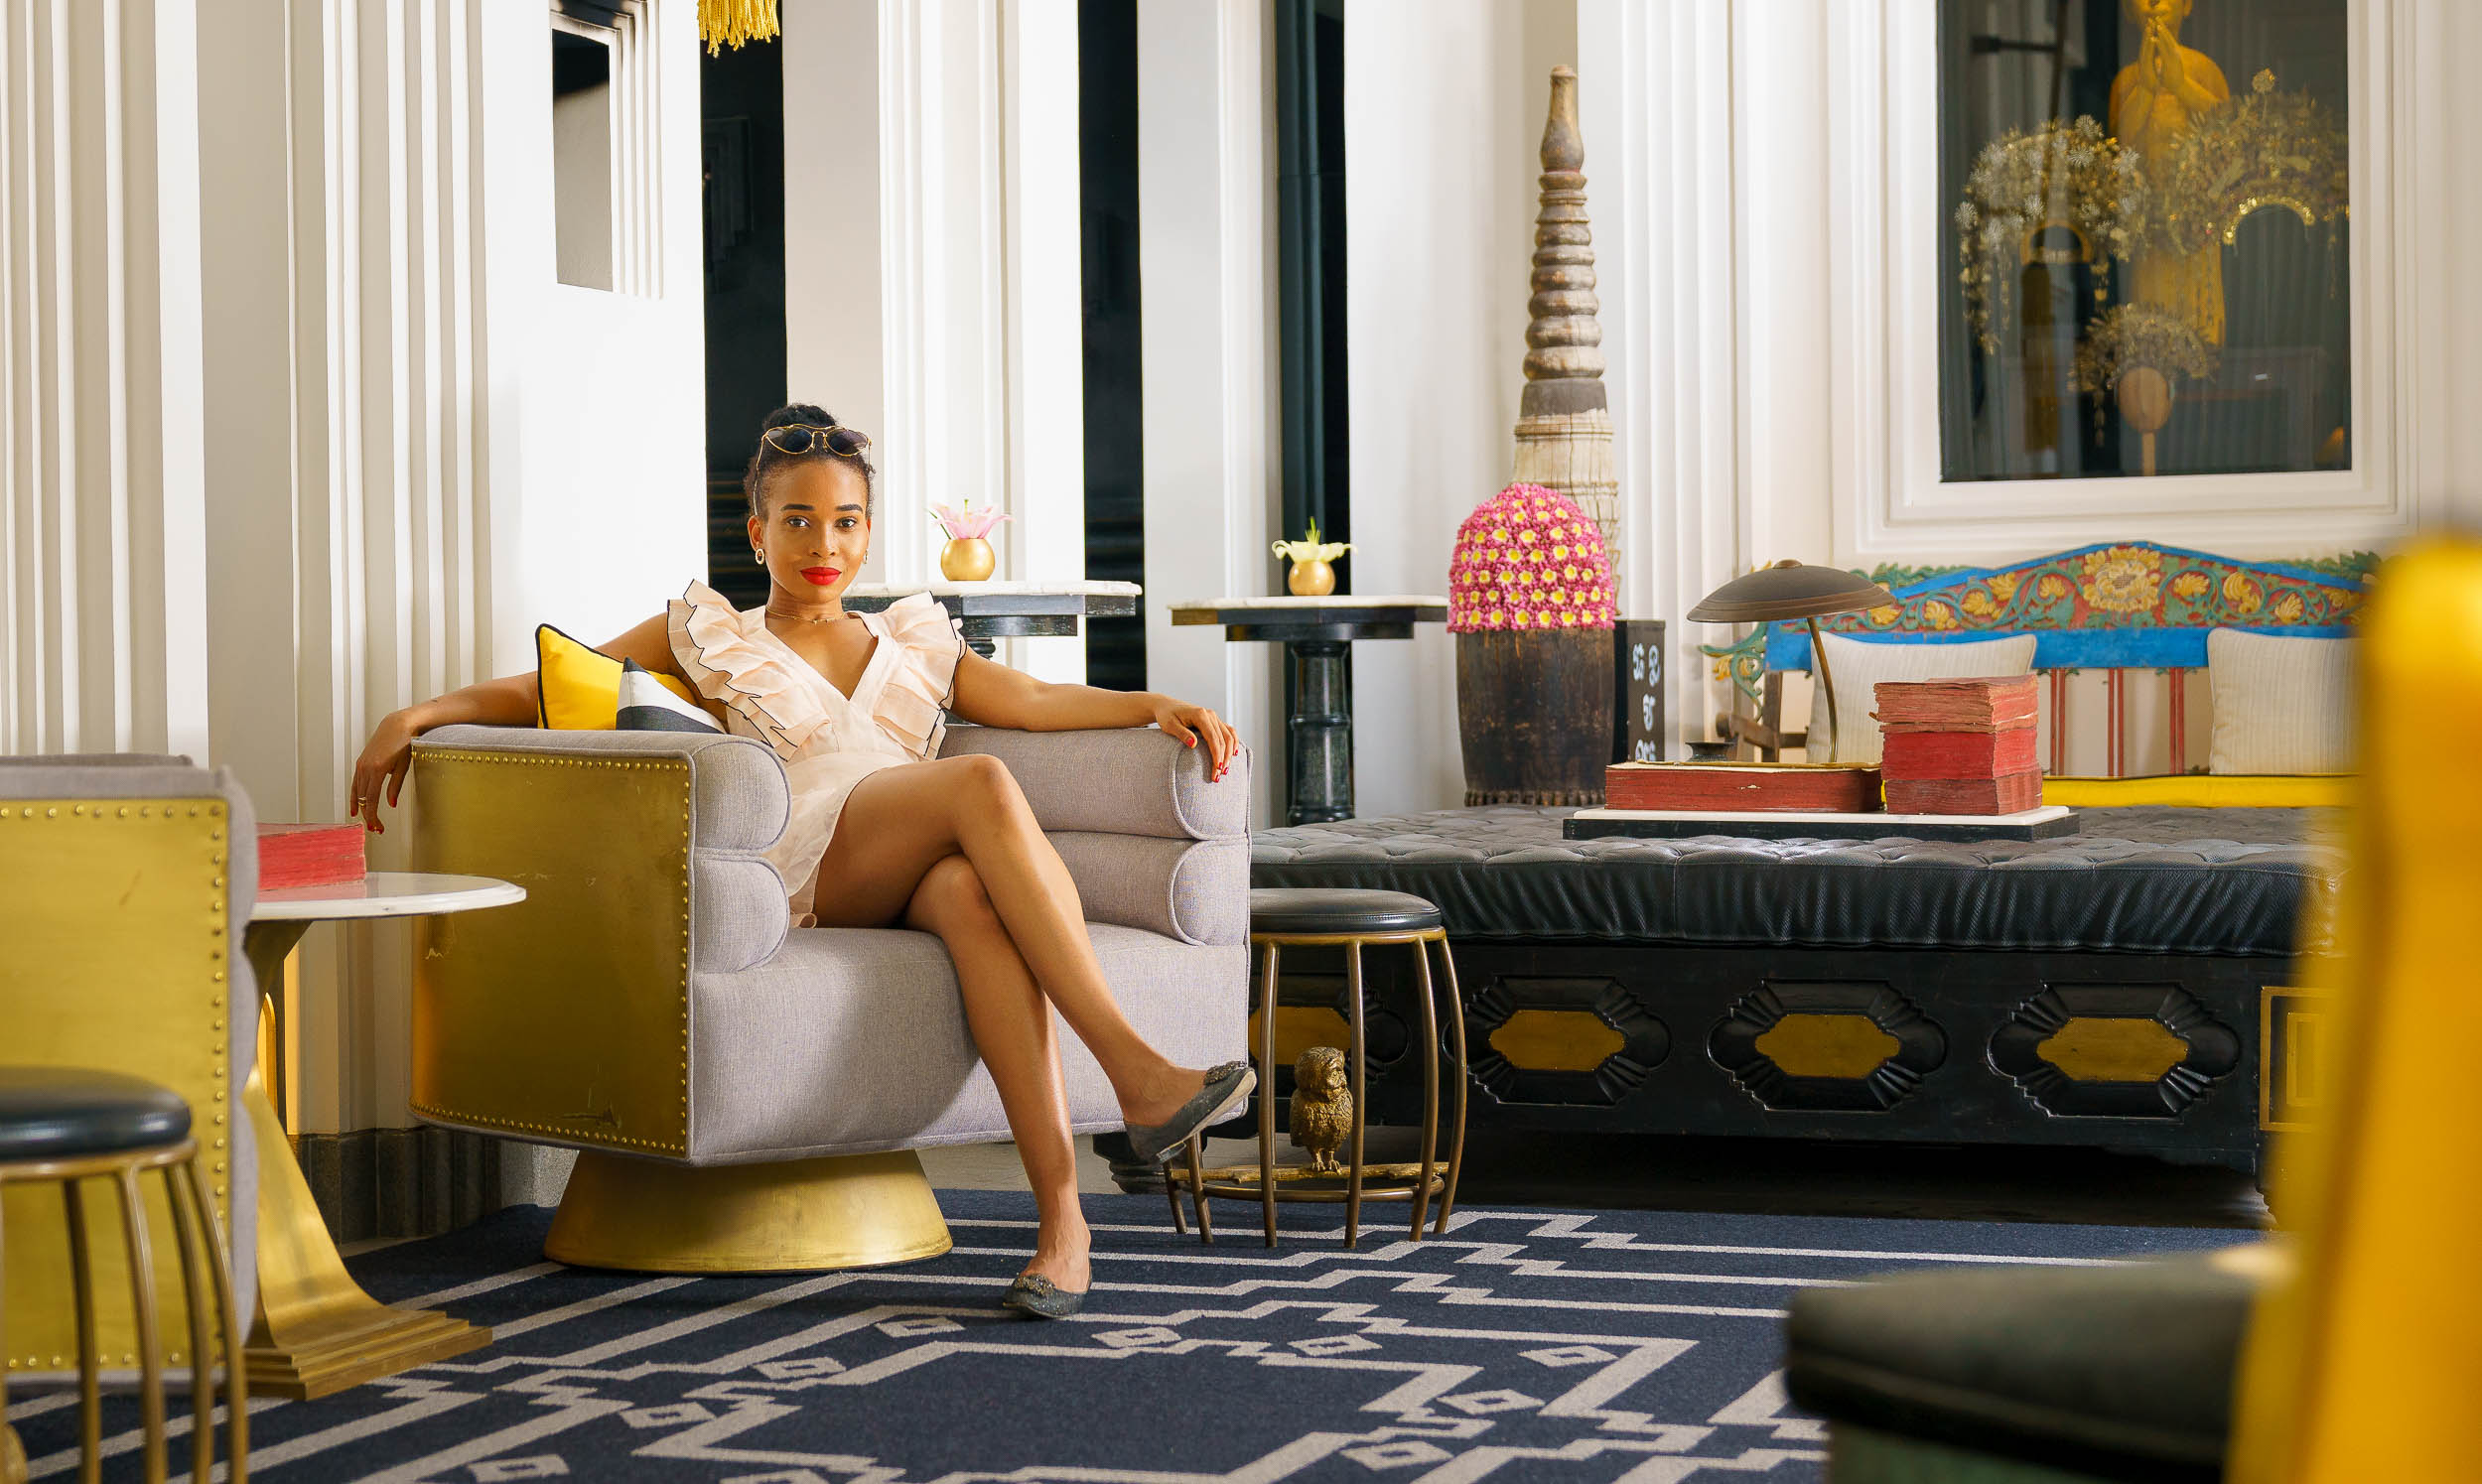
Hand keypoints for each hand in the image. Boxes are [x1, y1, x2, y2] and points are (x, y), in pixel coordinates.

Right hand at [349, 708, 420, 833]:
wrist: (397, 725)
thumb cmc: (404, 744)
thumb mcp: (403, 767)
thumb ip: (395, 787)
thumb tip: (391, 805)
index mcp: (376, 770)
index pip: (372, 799)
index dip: (373, 815)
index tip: (378, 827)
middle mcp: (365, 768)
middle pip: (364, 798)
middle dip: (369, 815)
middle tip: (377, 829)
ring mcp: (361, 764)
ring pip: (358, 791)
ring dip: (362, 808)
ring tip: (368, 821)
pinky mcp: (360, 762)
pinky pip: (356, 783)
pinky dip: (355, 795)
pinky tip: (356, 806)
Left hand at [1152, 700, 1239, 782]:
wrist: (1167, 706)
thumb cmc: (1166, 716)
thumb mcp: (1169, 725)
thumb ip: (1182, 734)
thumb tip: (1193, 744)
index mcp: (1200, 714)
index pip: (1213, 737)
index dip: (1217, 753)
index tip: (1217, 768)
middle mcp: (1210, 715)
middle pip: (1223, 739)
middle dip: (1223, 758)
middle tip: (1219, 776)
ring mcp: (1214, 717)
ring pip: (1228, 736)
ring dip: (1229, 753)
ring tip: (1225, 770)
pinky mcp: (1215, 721)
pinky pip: (1229, 731)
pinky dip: (1234, 742)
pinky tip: (1234, 754)